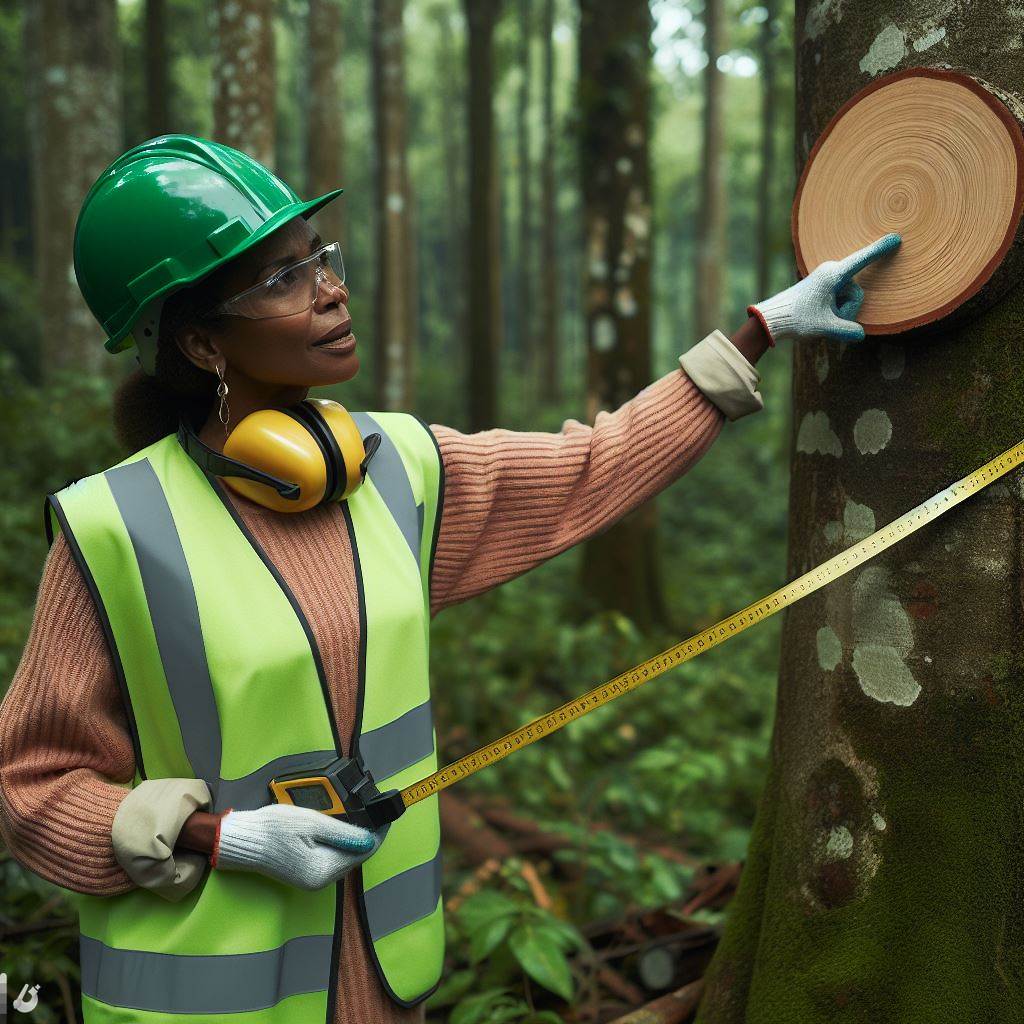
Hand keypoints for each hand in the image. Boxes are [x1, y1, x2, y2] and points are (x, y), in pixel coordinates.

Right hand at [212, 802, 384, 890]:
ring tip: (359, 815)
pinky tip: (338, 828)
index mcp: (323, 871)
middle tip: (373, 811)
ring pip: (344, 856)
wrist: (244, 839)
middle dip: (366, 834)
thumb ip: (343, 832)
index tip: (386, 815)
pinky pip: (331, 857)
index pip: (363, 851)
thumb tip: (370, 838)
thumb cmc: (274, 830)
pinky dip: (338, 843)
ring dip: (352, 838)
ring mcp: (312, 878)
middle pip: (355, 855)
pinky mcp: (306, 873)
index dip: (378, 832)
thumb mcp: (312, 823)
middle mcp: (320, 880)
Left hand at [748, 232, 900, 343]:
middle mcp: (830, 272)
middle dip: (847, 310)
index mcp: (832, 276)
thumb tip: (861, 335)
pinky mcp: (823, 285)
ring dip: (839, 313)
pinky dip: (834, 311)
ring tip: (819, 317)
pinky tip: (818, 315)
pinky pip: (840, 298)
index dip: (879, 250)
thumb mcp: (823, 328)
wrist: (772, 318)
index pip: (861, 261)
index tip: (896, 238)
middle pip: (857, 293)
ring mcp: (827, 278)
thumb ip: (845, 331)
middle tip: (826, 319)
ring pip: (849, 298)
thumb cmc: (796, 319)